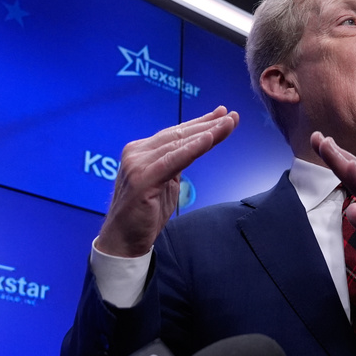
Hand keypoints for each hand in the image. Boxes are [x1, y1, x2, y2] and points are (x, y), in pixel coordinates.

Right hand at [97, 106, 239, 256]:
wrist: (123, 240)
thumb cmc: (145, 214)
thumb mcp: (166, 183)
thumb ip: (175, 164)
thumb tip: (194, 148)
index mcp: (141, 151)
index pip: (175, 134)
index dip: (200, 123)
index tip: (222, 115)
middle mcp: (137, 153)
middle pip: (179, 135)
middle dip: (208, 124)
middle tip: (232, 116)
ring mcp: (137, 164)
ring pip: (179, 144)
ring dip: (207, 133)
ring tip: (228, 123)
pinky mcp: (142, 179)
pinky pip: (173, 160)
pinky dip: (193, 149)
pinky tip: (209, 139)